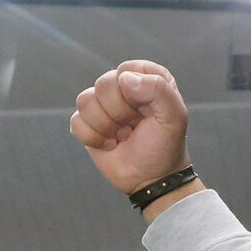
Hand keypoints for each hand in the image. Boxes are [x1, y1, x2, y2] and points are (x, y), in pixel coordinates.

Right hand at [70, 61, 191, 199]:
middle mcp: (123, 86)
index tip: (146, 112)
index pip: (126, 70)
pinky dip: (93, 138)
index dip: (133, 93)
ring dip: (105, 126)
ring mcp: (103, 104)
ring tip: (122, 136)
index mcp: (146, 77)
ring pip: (85, 101)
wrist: (151, 179)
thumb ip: (158, 89)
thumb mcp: (175, 116)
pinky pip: (76, 121)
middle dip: (119, 113)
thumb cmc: (165, 147)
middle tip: (133, 127)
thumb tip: (124, 79)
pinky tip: (110, 144)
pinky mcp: (88, 123)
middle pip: (103, 84)